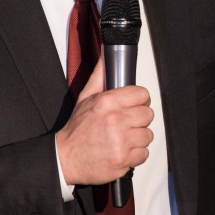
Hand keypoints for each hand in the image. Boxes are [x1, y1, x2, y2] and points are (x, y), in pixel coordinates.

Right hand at [55, 56, 153, 185]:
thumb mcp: (86, 97)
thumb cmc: (77, 129)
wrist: (66, 158)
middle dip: (138, 119)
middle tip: (126, 123)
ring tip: (123, 138)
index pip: (142, 94)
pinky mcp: (123, 160)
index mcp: (107, 102)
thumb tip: (106, 54)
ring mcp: (120, 142)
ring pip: (148, 135)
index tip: (133, 106)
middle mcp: (116, 120)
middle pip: (148, 114)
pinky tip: (122, 150)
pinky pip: (144, 153)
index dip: (138, 100)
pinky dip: (135, 154)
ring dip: (138, 137)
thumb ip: (100, 75)